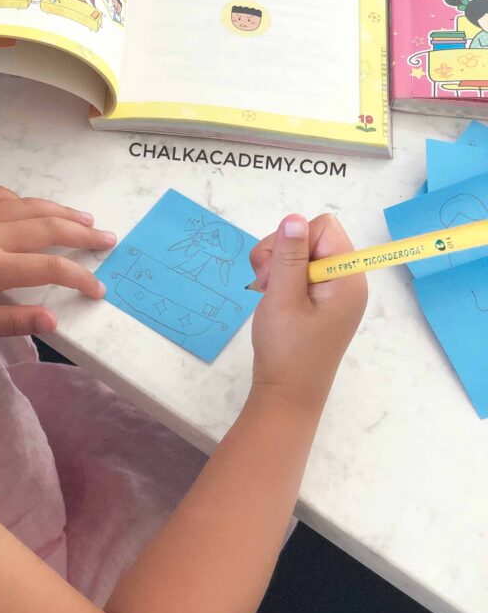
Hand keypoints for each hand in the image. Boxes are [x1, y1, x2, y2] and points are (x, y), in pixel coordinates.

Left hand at [0, 185, 114, 337]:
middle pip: (50, 227)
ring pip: (32, 205)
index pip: (50, 269)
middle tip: (109, 239)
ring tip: (87, 219)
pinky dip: (28, 201)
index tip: (98, 288)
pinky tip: (37, 207)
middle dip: (84, 234)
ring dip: (64, 212)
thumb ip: (9, 320)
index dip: (80, 277)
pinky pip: (5, 194)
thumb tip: (52, 321)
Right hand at [248, 214, 366, 414]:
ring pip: (299, 252)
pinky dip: (279, 278)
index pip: (324, 228)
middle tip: (266, 283)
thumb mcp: (283, 297)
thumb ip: (289, 256)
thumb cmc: (286, 348)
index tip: (278, 269)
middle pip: (310, 237)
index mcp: (347, 278)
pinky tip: (270, 297)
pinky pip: (298, 271)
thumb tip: (294, 218)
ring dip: (276, 266)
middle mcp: (345, 279)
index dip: (296, 241)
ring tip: (266, 292)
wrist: (286, 393)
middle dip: (281, 253)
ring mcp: (332, 290)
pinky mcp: (319, 300)